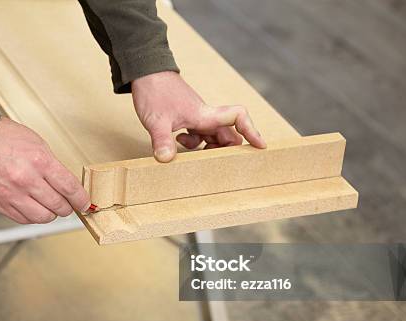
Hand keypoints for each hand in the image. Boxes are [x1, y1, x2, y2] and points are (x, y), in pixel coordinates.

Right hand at [0, 117, 90, 223]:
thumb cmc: (1, 137)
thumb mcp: (36, 143)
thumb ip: (51, 166)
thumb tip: (65, 184)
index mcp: (39, 161)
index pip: (69, 188)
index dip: (81, 199)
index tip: (84, 203)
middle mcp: (26, 179)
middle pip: (58, 206)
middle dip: (67, 208)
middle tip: (67, 205)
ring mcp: (11, 193)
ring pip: (42, 217)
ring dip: (49, 214)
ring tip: (49, 207)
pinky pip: (22, 219)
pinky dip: (31, 216)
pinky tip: (32, 208)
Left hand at [131, 71, 266, 161]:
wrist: (145, 72)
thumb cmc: (154, 92)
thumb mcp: (156, 121)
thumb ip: (162, 141)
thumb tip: (166, 159)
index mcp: (205, 114)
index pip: (238, 118)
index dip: (252, 130)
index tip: (260, 146)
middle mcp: (205, 116)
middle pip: (228, 134)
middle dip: (225, 150)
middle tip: (215, 164)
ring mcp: (196, 117)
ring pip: (213, 136)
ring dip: (208, 148)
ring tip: (192, 155)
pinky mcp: (186, 118)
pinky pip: (199, 134)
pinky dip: (193, 143)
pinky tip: (177, 143)